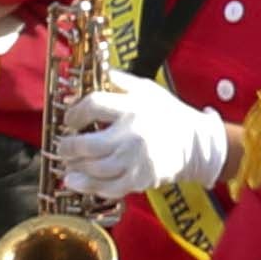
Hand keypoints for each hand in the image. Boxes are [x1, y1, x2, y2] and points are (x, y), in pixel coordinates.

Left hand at [47, 68, 235, 202]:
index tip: (69, 120)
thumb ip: (122, 80)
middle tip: (63, 146)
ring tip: (67, 166)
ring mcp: (137, 159)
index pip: (93, 105)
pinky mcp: (141, 179)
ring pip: (96, 168)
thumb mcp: (148, 89)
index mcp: (133, 107)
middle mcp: (133, 133)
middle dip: (68, 146)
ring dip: (75, 168)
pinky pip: (110, 187)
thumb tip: (98, 72)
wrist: (198, 143)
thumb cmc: (168, 114)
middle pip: (89, 144)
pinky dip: (90, 187)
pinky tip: (77, 183)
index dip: (74, 113)